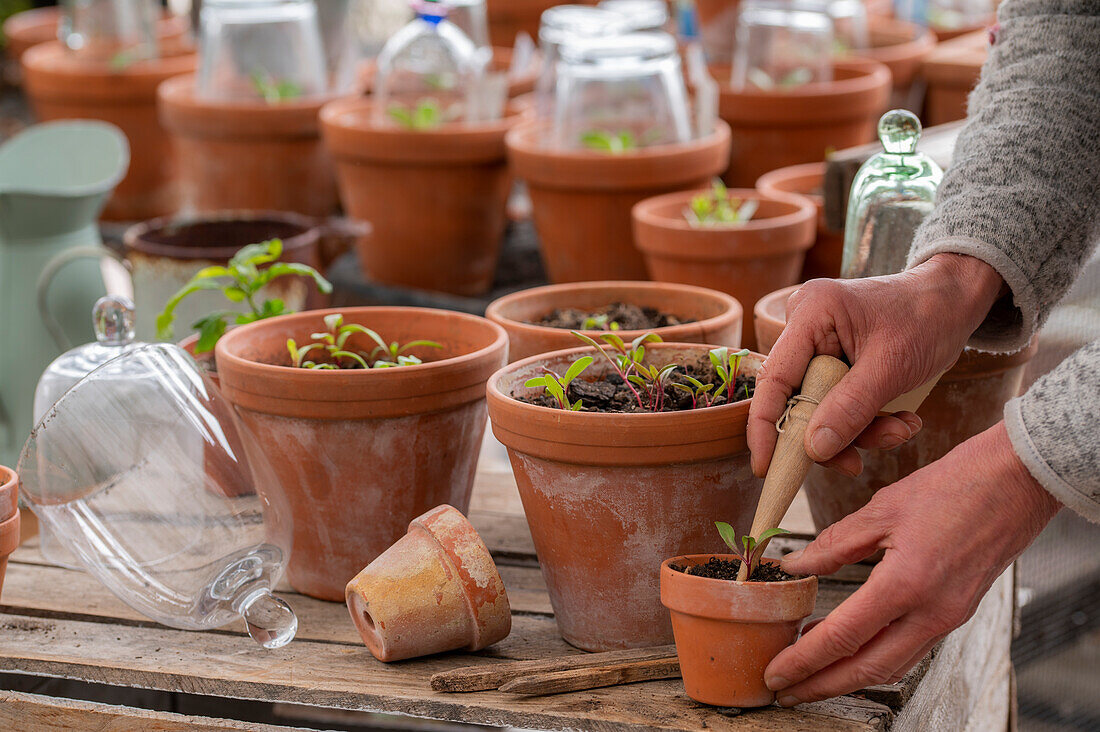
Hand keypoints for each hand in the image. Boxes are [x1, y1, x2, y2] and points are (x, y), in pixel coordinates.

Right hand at [748, 253, 1004, 477]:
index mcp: (810, 313)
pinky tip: (901, 420)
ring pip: (820, 407)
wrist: (954, 301)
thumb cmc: (928, 318)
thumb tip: (813, 450)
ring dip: (858, 431)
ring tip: (901, 430)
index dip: (765, 427)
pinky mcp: (834, 359)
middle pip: (797, 399)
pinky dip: (866, 420)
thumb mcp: (891, 368)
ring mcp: (818, 344)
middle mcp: (805, 327)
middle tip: (857, 464)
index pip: (773, 379)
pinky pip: (837, 402)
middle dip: (830, 435)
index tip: (765, 469)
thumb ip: (851, 409)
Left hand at [763, 421, 1060, 704]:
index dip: (804, 661)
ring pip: (892, 664)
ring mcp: (949, 615)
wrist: (1018, 482)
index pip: (843, 638)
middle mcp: (931, 612)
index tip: (775, 675)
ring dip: (848, 675)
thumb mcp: (883, 508)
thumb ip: (834, 543)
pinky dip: (877, 655)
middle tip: (785, 692)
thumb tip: (795, 566)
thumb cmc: (954, 486)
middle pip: (868, 669)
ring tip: (810, 671)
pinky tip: (852, 644)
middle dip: (822, 685)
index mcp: (906, 585)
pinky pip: (911, 647)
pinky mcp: (957, 610)